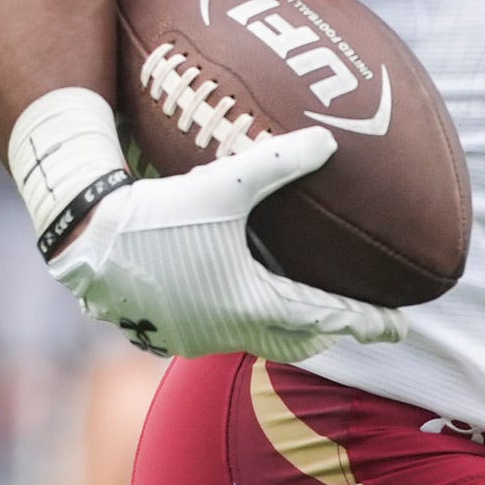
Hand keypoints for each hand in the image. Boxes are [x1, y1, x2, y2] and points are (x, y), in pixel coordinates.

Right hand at [51, 127, 403, 362]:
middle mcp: (228, 329)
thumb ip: (278, 162)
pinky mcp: (168, 332)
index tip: (398, 328)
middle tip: (358, 325)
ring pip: (258, 341)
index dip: (365, 322)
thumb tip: (329, 143)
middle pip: (295, 342)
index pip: (325, 319)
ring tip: (308, 317)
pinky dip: (247, 324)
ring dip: (289, 330)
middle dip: (330, 333)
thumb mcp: (222, 183)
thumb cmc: (157, 214)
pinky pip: (222, 334)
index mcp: (251, 303)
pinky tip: (239, 302)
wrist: (86, 242)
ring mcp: (196, 336)